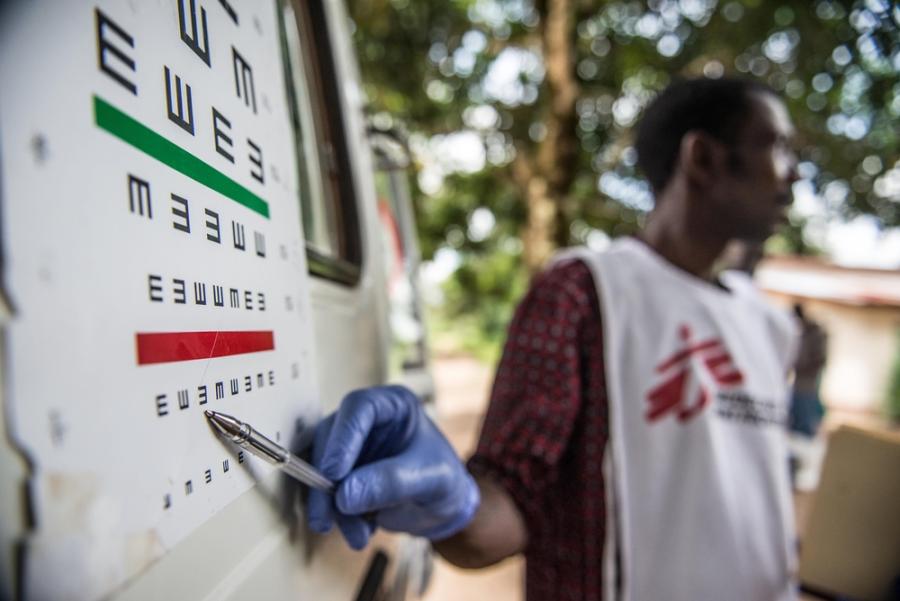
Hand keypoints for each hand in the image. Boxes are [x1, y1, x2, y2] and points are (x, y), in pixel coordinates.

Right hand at [307, 385, 479, 549]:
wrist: (443, 508)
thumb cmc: (445, 482)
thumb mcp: (430, 480)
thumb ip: (391, 482)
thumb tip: (344, 496)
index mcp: (394, 405)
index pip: (360, 408)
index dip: (342, 438)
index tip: (333, 474)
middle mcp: (368, 420)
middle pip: (330, 438)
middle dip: (327, 482)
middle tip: (330, 516)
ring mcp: (352, 446)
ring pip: (322, 467)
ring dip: (332, 507)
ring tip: (358, 536)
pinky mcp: (343, 473)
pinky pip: (326, 490)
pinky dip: (338, 517)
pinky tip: (360, 534)